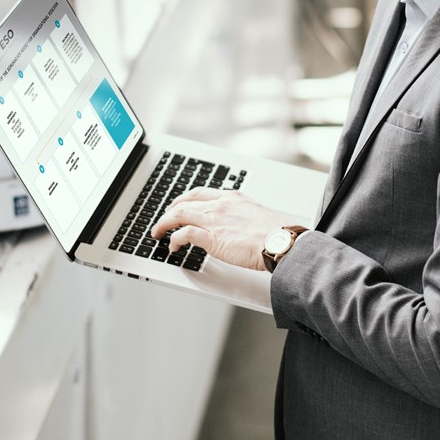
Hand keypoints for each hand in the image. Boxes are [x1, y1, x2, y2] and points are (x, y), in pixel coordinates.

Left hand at [150, 187, 286, 271]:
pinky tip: (173, 246)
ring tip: (158, 233)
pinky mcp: (212, 237)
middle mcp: (220, 205)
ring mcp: (215, 220)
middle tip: (162, 221)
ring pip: (179, 214)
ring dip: (164, 224)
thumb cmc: (275, 233)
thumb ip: (240, 217)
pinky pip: (185, 234)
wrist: (281, 241)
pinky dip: (175, 239)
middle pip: (185, 202)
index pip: (200, 193)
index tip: (177, 205)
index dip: (183, 199)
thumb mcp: (255, 215)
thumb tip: (235, 227)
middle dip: (169, 212)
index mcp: (232, 198)